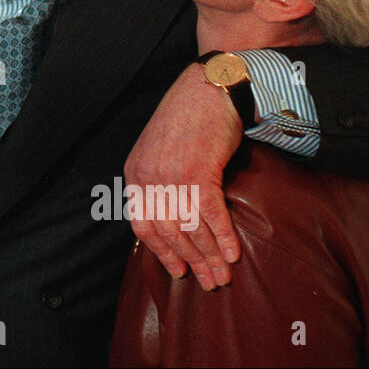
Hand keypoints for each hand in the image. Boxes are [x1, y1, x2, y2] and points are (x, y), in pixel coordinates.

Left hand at [123, 64, 242, 290]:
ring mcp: (171, 176)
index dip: (161, 252)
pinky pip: (210, 215)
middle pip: (168, 232)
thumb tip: (174, 217)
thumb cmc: (189, 117)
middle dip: (190, 261)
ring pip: (189, 228)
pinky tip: (234, 254)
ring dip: (210, 256)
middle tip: (209, 282)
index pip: (142, 224)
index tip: (178, 271)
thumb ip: (160, 180)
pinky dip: (223, 238)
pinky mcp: (198, 171)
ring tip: (223, 276)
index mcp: (135, 174)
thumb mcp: (160, 149)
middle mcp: (148, 178)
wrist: (207, 87)